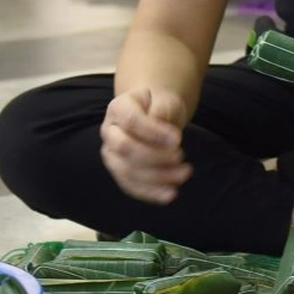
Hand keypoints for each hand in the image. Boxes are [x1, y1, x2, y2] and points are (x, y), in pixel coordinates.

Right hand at [100, 87, 190, 204]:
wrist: (153, 114)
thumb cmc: (160, 106)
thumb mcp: (165, 100)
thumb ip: (162, 111)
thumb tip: (164, 133)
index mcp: (118, 108)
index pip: (131, 121)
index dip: (154, 133)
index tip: (178, 140)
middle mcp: (109, 131)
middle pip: (124, 147)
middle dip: (154, 156)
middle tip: (181, 156)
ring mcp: (111, 153)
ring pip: (126, 171)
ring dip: (157, 177)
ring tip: (184, 174)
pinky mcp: (118, 171)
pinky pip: (130, 186)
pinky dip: (150, 192)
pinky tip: (170, 194)